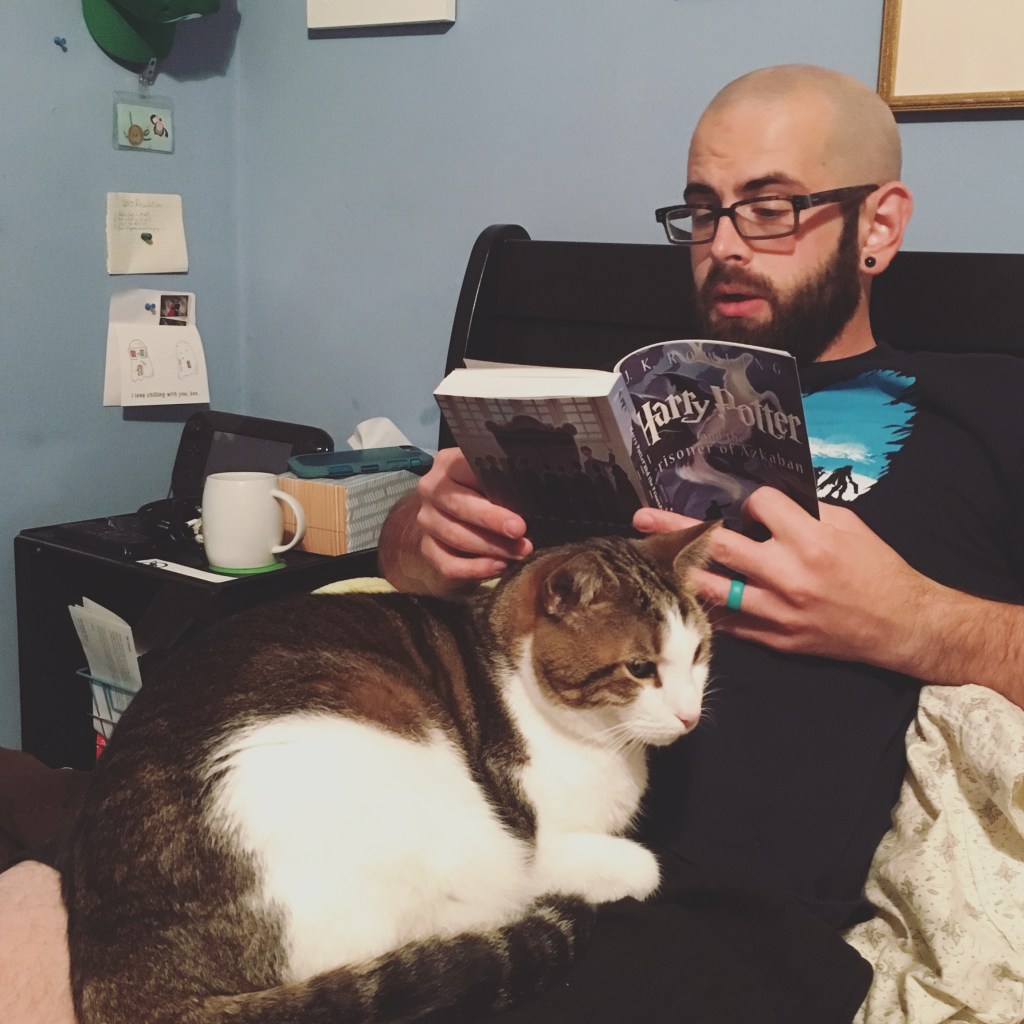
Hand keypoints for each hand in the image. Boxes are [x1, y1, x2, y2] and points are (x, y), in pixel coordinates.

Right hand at [378, 448, 532, 593]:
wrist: (455, 521)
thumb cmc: (483, 496)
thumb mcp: (493, 481)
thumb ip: (506, 482)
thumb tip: (539, 491)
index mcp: (449, 464)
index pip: (465, 467)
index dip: (492, 483)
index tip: (514, 496)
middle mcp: (431, 489)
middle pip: (458, 504)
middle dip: (491, 520)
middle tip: (519, 530)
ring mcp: (426, 520)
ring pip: (455, 536)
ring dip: (491, 547)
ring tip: (519, 552)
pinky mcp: (426, 547)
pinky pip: (448, 563)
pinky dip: (476, 568)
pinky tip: (498, 567)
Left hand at [634, 488, 928, 664]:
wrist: (901, 626)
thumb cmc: (877, 568)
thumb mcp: (848, 524)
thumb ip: (805, 509)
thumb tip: (765, 495)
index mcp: (809, 539)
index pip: (758, 505)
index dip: (749, 498)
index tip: (747, 502)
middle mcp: (787, 574)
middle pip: (719, 545)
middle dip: (676, 528)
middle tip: (642, 517)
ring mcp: (777, 611)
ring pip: (713, 588)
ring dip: (678, 570)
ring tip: (648, 557)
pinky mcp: (775, 638)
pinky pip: (728, 624)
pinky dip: (704, 608)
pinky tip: (680, 596)